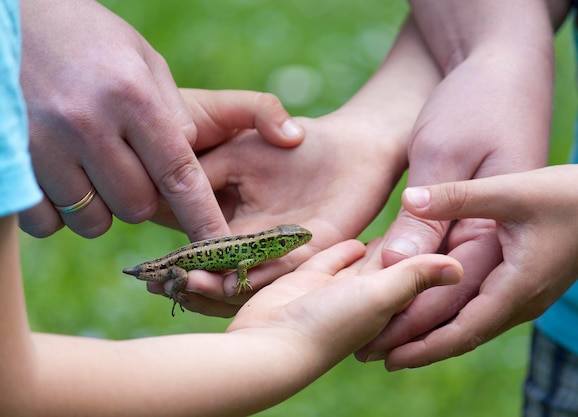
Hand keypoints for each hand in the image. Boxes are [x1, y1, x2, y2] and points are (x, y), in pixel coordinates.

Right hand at [18, 0, 301, 239]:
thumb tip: (292, 137)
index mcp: (136, 99)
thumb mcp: (158, 65)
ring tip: (99, 170)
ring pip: (96, 220)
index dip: (205, 222)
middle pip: (140, 207)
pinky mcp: (12, 163)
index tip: (224, 253)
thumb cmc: (100, 49)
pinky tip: (65, 181)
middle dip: (149, 202)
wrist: (15, 22)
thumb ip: (228, 105)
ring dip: (106, 209)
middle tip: (136, 170)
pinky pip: (49, 222)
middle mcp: (90, 124)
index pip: (181, 177)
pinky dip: (62, 214)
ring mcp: (44, 145)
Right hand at [158, 110, 407, 315]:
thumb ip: (204, 173)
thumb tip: (163, 195)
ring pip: (244, 276)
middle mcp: (253, 242)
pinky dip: (256, 276)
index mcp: (231, 220)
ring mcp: (281, 252)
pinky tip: (231, 280)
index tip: (146, 266)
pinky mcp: (310, 254)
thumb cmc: (291, 142)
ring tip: (187, 286)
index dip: (174, 254)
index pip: (198, 243)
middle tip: (158, 285)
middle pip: (217, 268)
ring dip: (215, 284)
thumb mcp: (236, 152)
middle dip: (188, 278)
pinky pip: (280, 270)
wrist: (349, 145)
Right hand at [228, 239, 462, 369]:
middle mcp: (364, 298)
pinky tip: (359, 239)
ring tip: (398, 222)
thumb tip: (461, 268)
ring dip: (379, 245)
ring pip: (364, 262)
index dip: (434, 254)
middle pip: (393, 266)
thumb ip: (415, 278)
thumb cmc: (328, 324)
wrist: (268, 343)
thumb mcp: (379, 297)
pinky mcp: (308, 280)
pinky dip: (347, 250)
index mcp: (388, 304)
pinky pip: (334, 260)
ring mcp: (335, 289)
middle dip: (409, 246)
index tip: (453, 228)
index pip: (418, 275)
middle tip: (428, 217)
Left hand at [359, 158, 577, 368]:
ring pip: (471, 328)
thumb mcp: (510, 191)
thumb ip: (458, 196)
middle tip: (373, 355)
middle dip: (417, 348)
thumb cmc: (568, 194)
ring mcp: (524, 297)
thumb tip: (408, 199)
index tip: (384, 353)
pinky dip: (450, 320)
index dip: (420, 344)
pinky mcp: (523, 286)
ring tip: (392, 342)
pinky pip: (481, 313)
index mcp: (516, 287)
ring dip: (432, 337)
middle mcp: (521, 302)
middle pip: (461, 337)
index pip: (461, 330)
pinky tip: (427, 317)